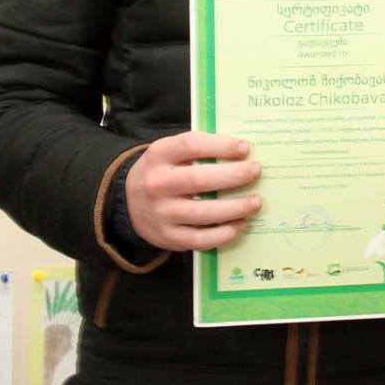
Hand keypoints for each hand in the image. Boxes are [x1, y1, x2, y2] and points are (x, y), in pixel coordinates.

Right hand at [125, 132, 261, 251]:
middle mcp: (156, 184)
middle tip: (256, 172)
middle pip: (200, 180)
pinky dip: (225, 233)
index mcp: (158, 155)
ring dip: (235, 208)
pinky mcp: (168, 237)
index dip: (221, 146)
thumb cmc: (162, 172)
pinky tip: (241, 225)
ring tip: (256, 202)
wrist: (128, 202)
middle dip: (234, 176)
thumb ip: (198, 149)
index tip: (246, 148)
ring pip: (204, 212)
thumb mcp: (170, 153)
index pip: (192, 145)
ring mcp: (161, 213)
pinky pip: (201, 239)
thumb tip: (242, 152)